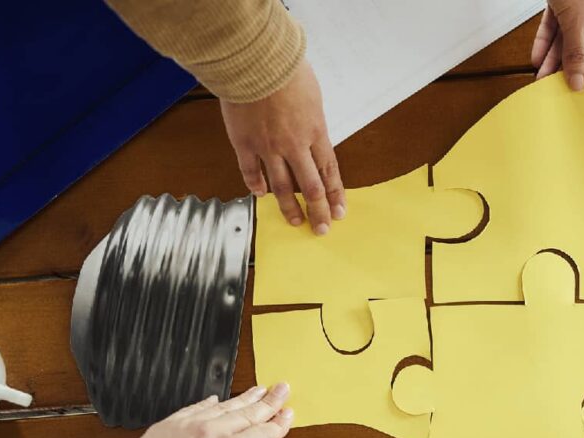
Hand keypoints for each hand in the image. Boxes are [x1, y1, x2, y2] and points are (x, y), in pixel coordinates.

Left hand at [96, 383, 293, 437]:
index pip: (263, 434)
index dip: (279, 424)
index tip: (289, 414)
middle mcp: (213, 433)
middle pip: (249, 412)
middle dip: (270, 400)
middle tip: (284, 388)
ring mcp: (191, 424)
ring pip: (226, 405)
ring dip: (246, 397)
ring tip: (260, 388)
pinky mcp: (172, 422)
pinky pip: (199, 406)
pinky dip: (212, 402)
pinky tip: (219, 398)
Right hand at [220, 59, 345, 234]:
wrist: (257, 61)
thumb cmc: (287, 71)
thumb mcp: (313, 97)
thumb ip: (312, 121)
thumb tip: (312, 134)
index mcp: (316, 133)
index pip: (330, 172)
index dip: (335, 195)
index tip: (339, 212)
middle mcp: (295, 146)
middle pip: (310, 187)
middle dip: (318, 211)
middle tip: (321, 228)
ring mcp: (268, 147)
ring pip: (282, 186)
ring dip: (289, 207)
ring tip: (295, 221)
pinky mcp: (244, 142)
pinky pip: (251, 171)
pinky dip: (257, 185)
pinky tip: (261, 194)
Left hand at [531, 0, 583, 89]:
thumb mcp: (576, 17)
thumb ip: (575, 50)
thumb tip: (577, 80)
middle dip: (568, 64)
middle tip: (558, 84)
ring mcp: (579, 4)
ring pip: (566, 36)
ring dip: (553, 56)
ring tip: (544, 76)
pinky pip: (553, 23)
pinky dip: (545, 39)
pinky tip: (539, 57)